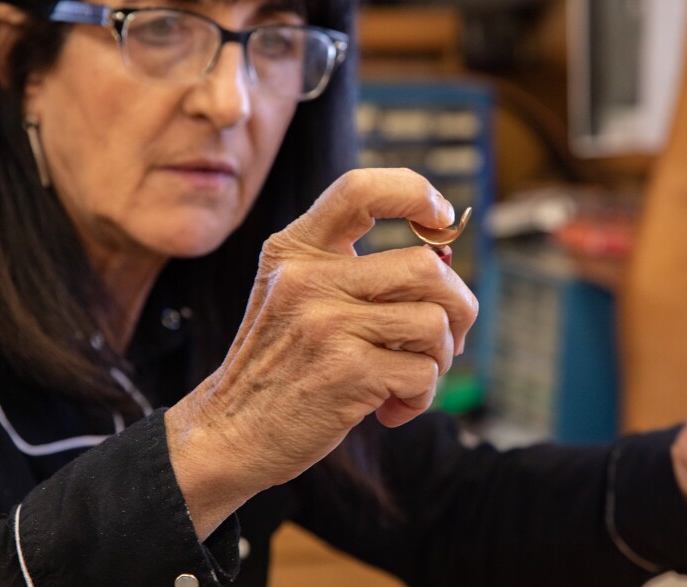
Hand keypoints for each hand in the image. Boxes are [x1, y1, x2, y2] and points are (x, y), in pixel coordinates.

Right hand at [165, 169, 477, 538]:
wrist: (228, 432)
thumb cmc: (279, 363)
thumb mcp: (296, 297)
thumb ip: (355, 273)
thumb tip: (445, 260)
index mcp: (295, 250)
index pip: (360, 189)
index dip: (415, 193)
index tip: (441, 220)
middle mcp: (308, 278)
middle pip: (427, 266)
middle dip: (458, 305)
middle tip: (448, 335)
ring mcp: (326, 324)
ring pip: (434, 323)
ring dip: (440, 358)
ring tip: (413, 376)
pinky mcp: (347, 373)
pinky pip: (423, 374)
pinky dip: (421, 397)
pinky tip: (392, 408)